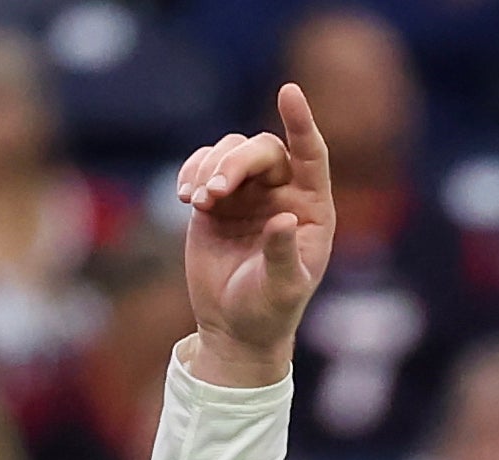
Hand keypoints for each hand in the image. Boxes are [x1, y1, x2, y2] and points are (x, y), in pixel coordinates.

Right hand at [176, 82, 335, 384]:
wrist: (234, 329)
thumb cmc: (269, 312)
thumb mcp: (281, 289)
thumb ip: (283, 255)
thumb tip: (283, 219)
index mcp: (313, 211)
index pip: (312, 155)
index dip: (301, 122)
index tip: (288, 91)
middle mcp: (284, 195)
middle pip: (261, 150)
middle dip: (235, 161)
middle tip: (213, 191)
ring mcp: (249, 194)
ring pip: (229, 151)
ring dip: (209, 167)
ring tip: (197, 201)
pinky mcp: (216, 200)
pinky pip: (203, 165)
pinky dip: (192, 172)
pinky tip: (185, 197)